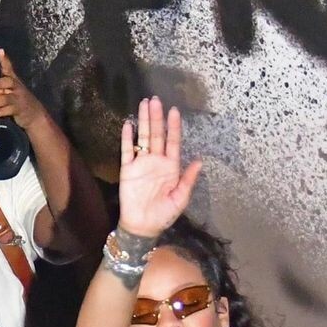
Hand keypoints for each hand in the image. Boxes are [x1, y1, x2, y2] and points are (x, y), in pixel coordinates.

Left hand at [0, 50, 49, 129]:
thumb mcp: (10, 90)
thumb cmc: (18, 100)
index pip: (8, 68)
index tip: (0, 52)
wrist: (35, 114)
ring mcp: (18, 99)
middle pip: (6, 83)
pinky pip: (8, 110)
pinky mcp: (19, 110)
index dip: (4, 60)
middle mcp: (16, 88)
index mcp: (13, 81)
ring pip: (4, 99)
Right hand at [117, 97, 201, 238]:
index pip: (173, 141)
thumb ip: (188, 179)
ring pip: (143, 138)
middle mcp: (156, 161)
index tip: (174, 111)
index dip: (174, 127)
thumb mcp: (180, 198)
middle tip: (156, 100)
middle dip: (157, 117)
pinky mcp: (127, 170)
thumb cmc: (163, 214)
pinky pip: (127, 151)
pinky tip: (128, 125)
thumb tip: (199, 160)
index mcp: (171, 167)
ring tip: (144, 104)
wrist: (142, 226)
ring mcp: (141, 164)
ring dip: (144, 121)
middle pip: (157, 135)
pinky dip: (127, 138)